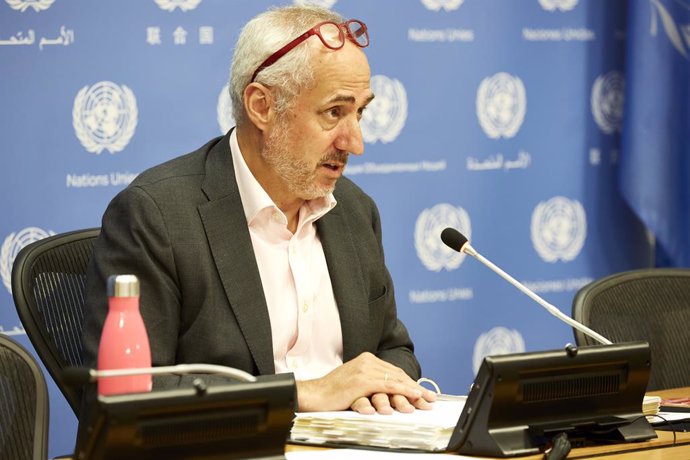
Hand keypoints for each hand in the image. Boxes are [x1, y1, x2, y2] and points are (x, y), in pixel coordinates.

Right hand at [295, 352, 435, 412]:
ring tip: (426, 399)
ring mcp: (365, 369)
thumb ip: (370, 383)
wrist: (314, 394)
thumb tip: (387, 392)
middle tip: (430, 398)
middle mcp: (367, 361)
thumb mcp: (355, 384)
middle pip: (398, 374)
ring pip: (396, 380)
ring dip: (414, 391)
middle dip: (415, 387)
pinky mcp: (363, 380)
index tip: (421, 392)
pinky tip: (414, 396)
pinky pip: (389, 386)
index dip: (409, 382)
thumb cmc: (332, 392)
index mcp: (366, 359)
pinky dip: (404, 391)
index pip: (393, 371)